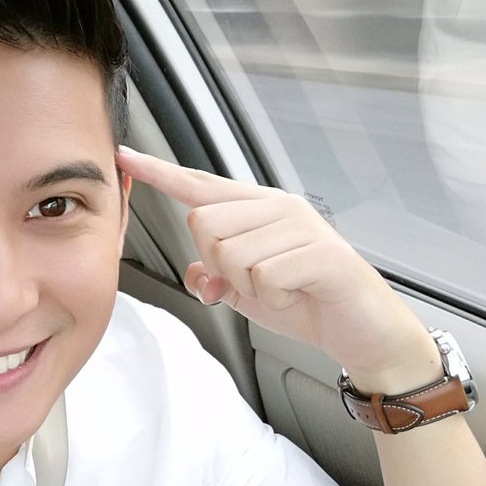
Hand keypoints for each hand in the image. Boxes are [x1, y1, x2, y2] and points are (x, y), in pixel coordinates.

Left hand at [116, 146, 436, 387]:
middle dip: (218, 266)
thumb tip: (196, 274)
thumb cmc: (305, 301)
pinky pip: (264, 277)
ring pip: (231, 255)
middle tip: (254, 282)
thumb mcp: (245, 292)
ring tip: (281, 288)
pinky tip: (296, 295)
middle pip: (204, 224)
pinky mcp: (320, 253)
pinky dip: (273, 299)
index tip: (125, 156)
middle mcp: (278, 207)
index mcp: (258, 209)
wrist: (360, 330)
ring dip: (249, 288)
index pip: (200, 185)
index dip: (159, 172)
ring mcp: (301, 227)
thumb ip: (214, 277)